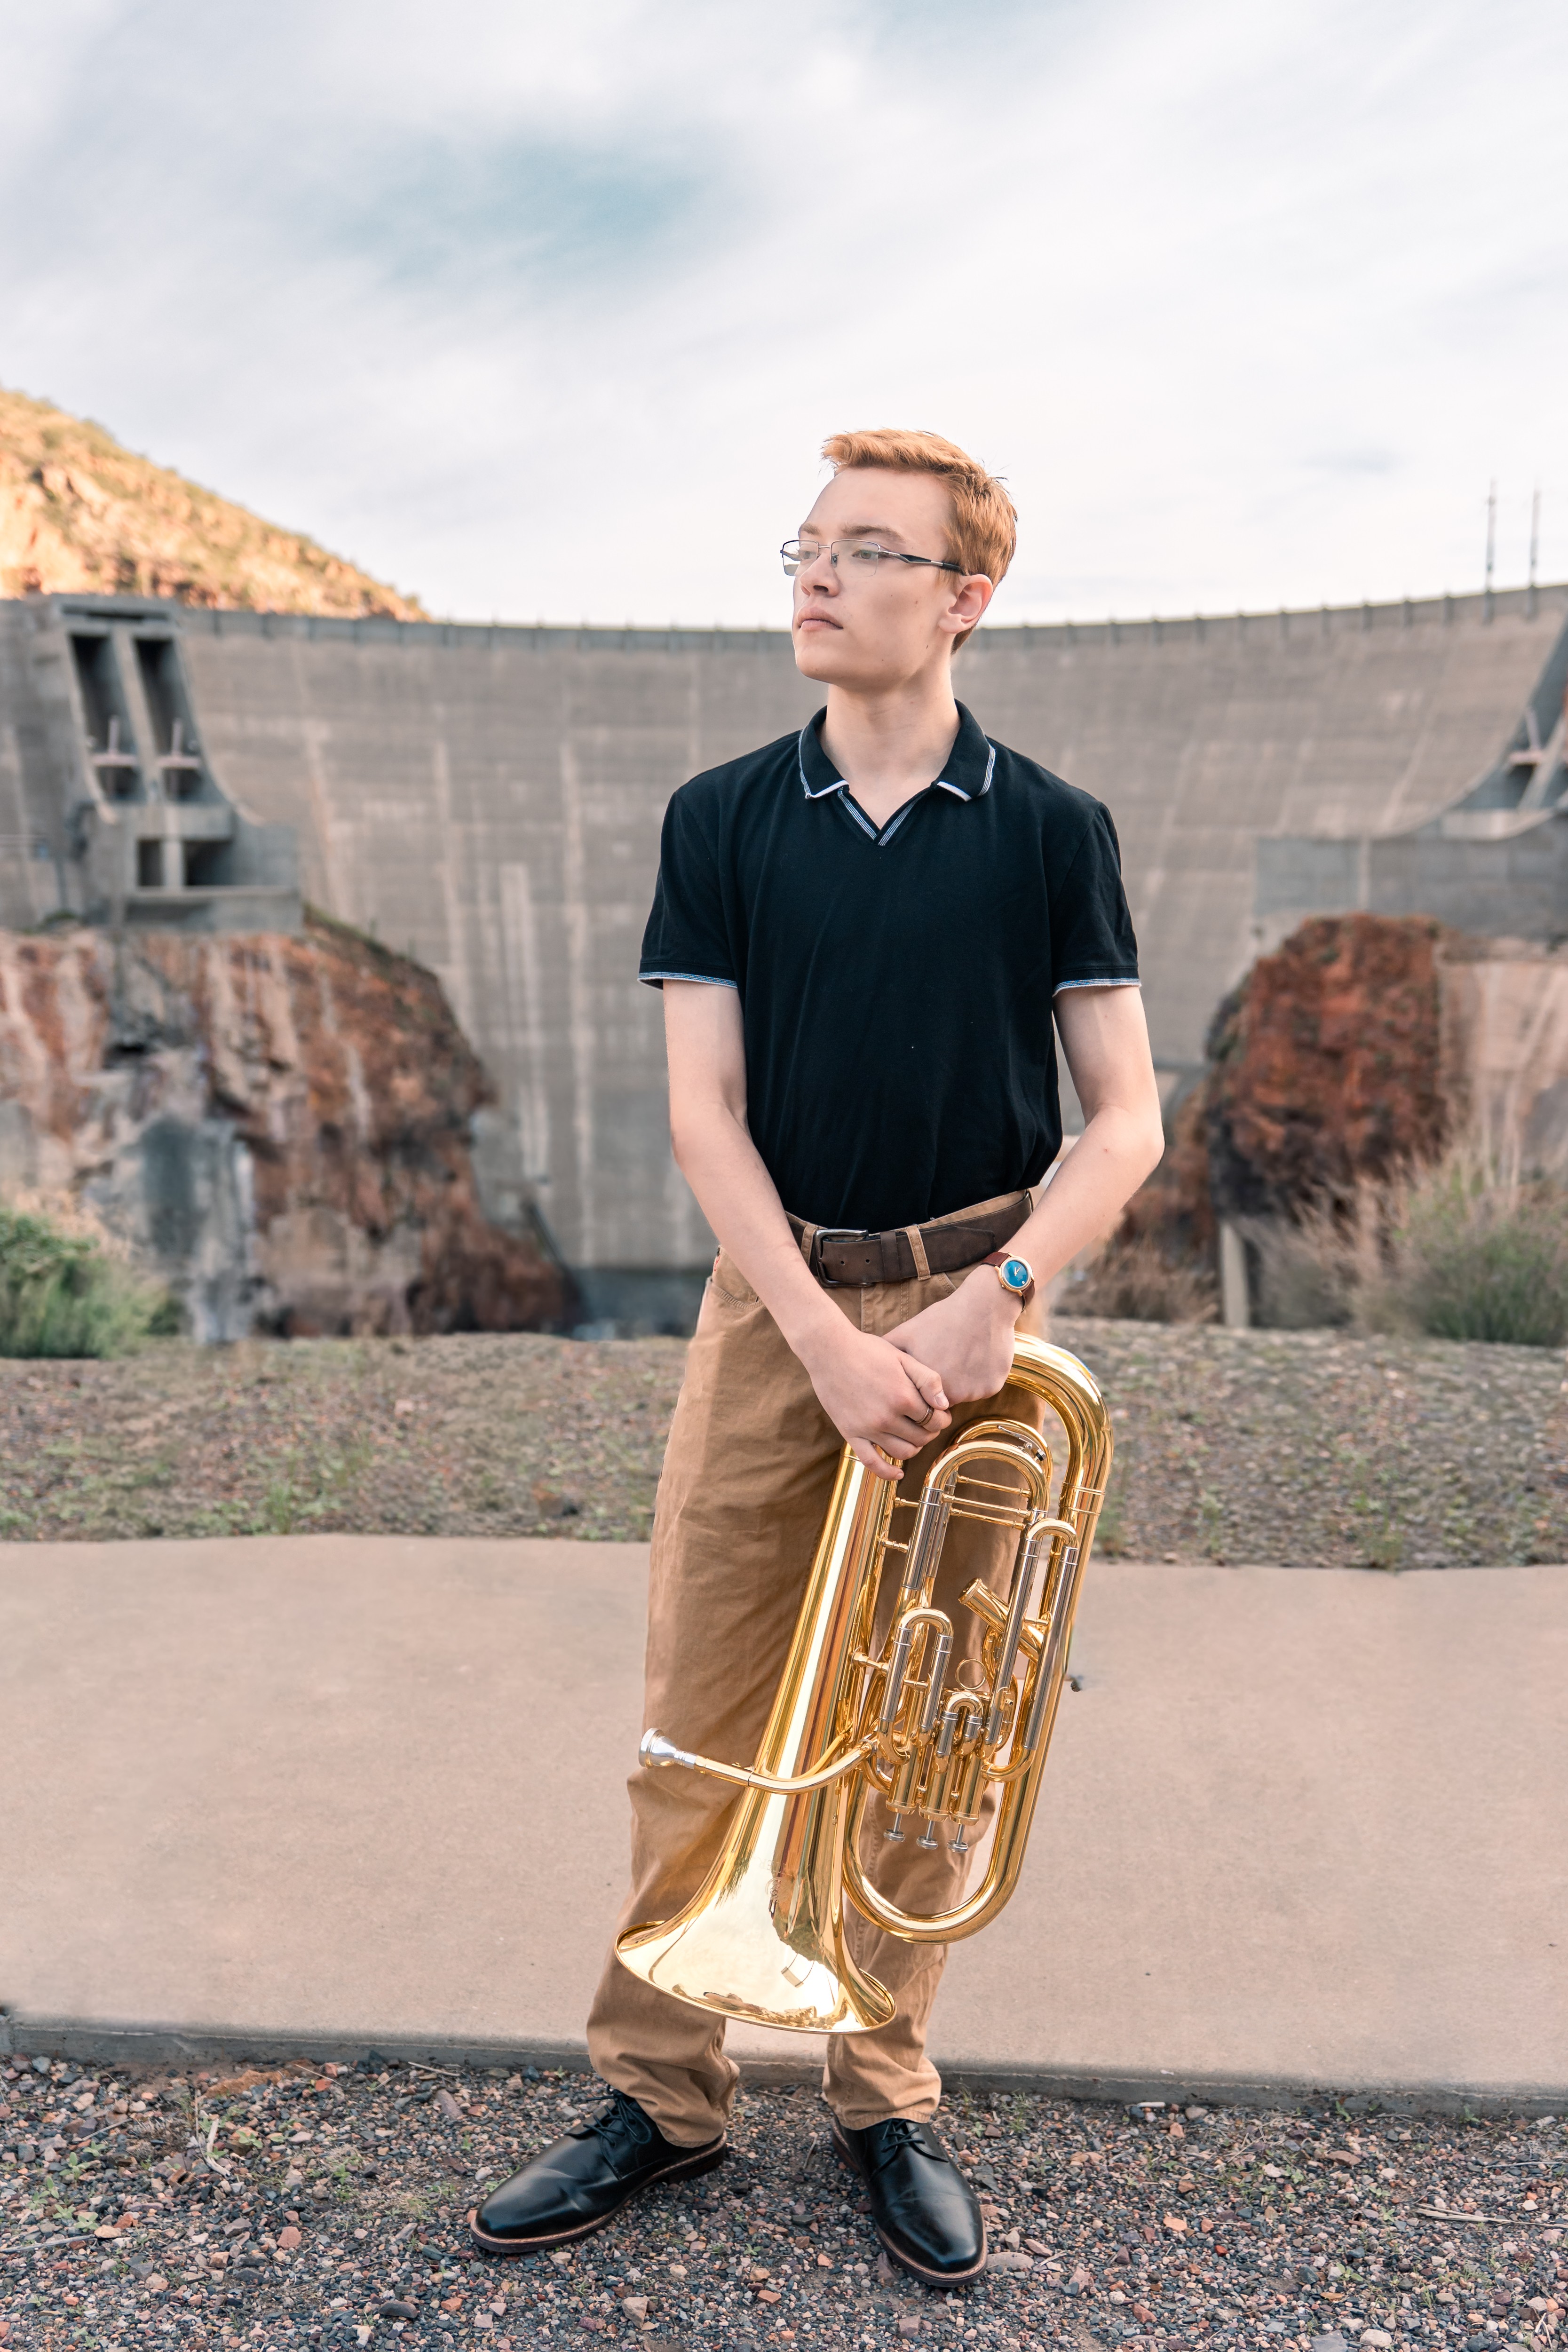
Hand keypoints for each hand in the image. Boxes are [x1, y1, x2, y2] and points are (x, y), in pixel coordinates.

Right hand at [796, 1318, 951, 1479]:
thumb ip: (928, 1379)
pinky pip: (871, 1463)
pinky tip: (898, 1473)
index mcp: (903, 1397)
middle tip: (928, 1422)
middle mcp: (887, 1417)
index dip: (943, 1418)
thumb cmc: (868, 1350)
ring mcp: (868, 1428)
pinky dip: (887, 1473)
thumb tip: (944, 1405)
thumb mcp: (903, 1357)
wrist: (829, 1350)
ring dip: (915, 1447)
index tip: (940, 1412)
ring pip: (903, 1452)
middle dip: (931, 1432)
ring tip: (914, 1436)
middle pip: (922, 1437)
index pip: (935, 1420)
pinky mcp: (851, 1434)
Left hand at [885, 1269, 1020, 1406]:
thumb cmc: (942, 1318)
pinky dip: (980, 1376)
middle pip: (943, 1401)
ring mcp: (974, 1393)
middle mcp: (950, 1395)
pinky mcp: (993, 1387)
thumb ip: (889, 1351)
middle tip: (946, 1358)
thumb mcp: (908, 1332)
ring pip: (964, 1394)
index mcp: (925, 1386)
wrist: (984, 1305)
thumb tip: (867, 1362)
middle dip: (941, 1387)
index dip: (921, 1386)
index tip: (926, 1367)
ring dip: (962, 1381)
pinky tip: (977, 1355)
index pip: (921, 1400)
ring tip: (961, 1354)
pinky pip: (983, 1387)